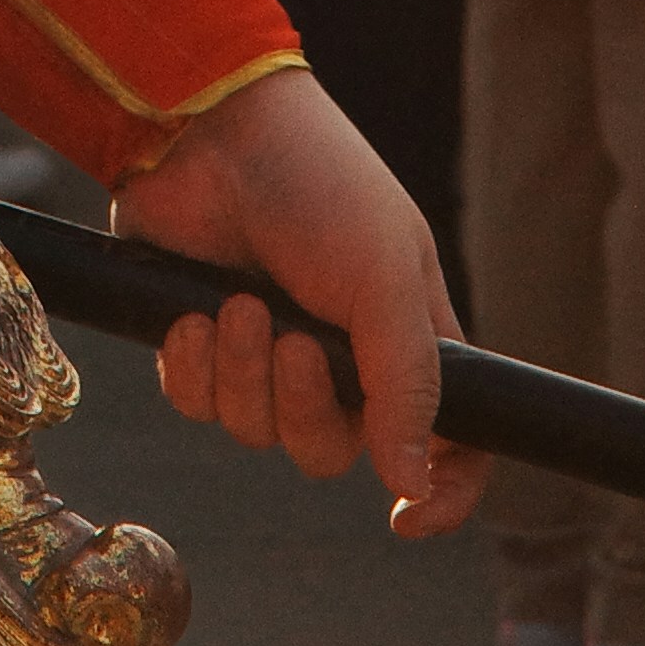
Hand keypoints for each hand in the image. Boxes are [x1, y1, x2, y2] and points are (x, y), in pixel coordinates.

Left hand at [115, 62, 483, 541]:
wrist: (207, 128)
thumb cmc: (317, 183)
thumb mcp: (385, 276)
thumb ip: (407, 385)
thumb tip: (413, 483)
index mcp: (406, 339)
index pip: (452, 444)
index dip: (443, 492)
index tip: (405, 517)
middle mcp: (341, 357)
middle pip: (331, 452)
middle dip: (304, 406)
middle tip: (289, 338)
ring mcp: (266, 350)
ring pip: (257, 431)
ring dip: (244, 374)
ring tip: (236, 304)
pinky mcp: (199, 339)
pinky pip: (197, 404)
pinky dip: (194, 365)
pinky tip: (193, 314)